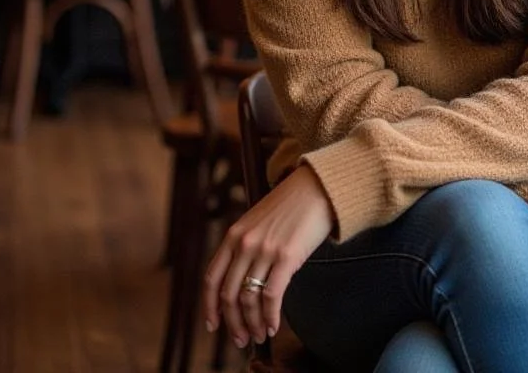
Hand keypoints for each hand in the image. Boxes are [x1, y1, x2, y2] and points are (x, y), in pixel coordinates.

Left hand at [203, 164, 333, 348]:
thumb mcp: (258, 221)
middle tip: (240, 339)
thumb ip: (245, 246)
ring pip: (248, 299)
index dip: (210, 307)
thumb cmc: (291, 205)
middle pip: (229, 295)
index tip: (213, 325)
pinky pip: (271, 296)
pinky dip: (270, 316)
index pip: (212, 279)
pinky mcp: (286, 256)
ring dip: (252, 324)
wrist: (318, 187)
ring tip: (259, 334)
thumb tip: (242, 283)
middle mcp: (244, 243)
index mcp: (234, 234)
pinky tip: (273, 324)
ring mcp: (264, 249)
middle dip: (232, 323)